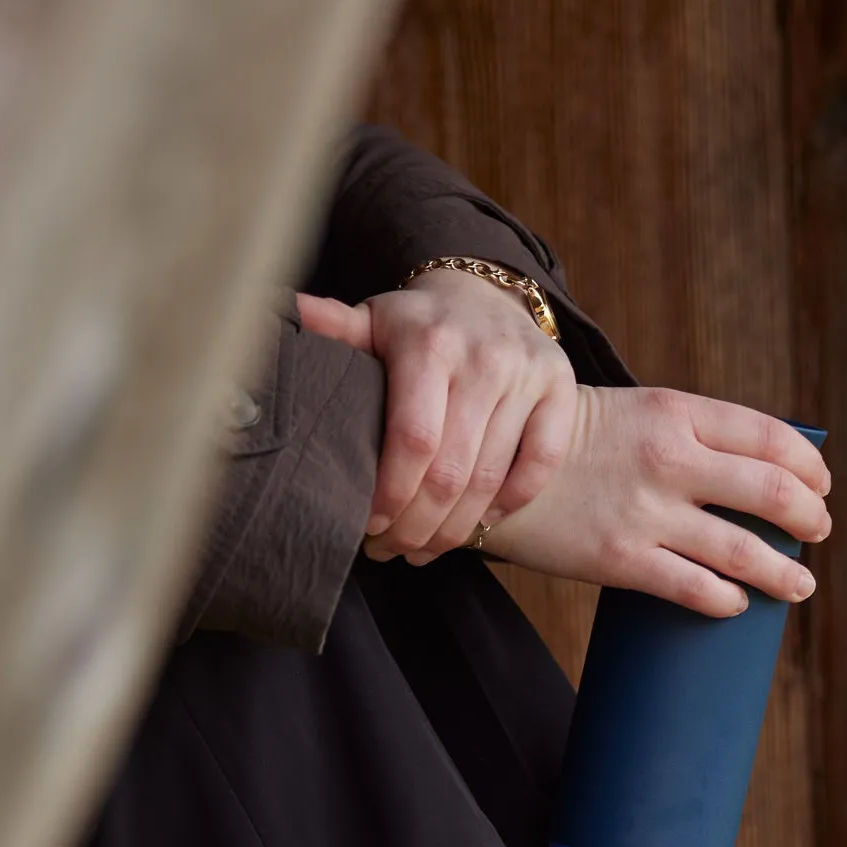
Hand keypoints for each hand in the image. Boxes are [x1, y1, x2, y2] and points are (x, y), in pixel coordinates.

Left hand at [297, 266, 575, 559]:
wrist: (485, 296)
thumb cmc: (418, 327)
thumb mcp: (373, 322)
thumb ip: (333, 329)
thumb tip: (286, 314)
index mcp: (429, 343)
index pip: (413, 439)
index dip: (392, 494)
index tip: (370, 525)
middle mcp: (484, 358)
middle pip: (450, 471)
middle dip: (417, 526)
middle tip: (391, 550)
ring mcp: (527, 375)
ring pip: (490, 480)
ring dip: (455, 530)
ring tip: (423, 549)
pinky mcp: (561, 390)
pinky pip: (538, 468)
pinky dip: (507, 505)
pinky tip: (477, 522)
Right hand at [475, 385, 830, 615]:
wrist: (487, 464)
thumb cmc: (570, 441)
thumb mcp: (636, 411)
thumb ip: (691, 433)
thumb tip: (756, 470)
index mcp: (678, 413)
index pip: (771, 439)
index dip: (809, 468)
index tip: (821, 486)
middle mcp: (670, 459)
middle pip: (772, 494)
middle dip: (809, 519)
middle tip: (817, 533)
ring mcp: (647, 512)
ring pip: (744, 551)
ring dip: (784, 573)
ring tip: (800, 585)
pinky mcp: (620, 559)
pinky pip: (696, 589)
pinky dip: (727, 600)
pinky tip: (735, 603)